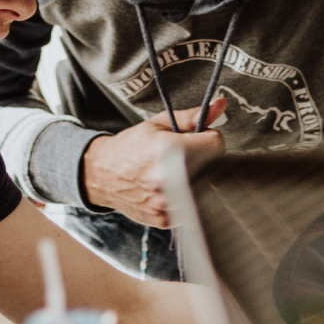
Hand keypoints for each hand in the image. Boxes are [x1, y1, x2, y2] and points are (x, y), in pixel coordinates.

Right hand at [82, 100, 226, 226]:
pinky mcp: (165, 219)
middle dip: (203, 159)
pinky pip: (191, 207)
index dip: (207, 138)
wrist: (103, 174)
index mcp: (168, 150)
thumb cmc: (131, 146)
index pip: (216, 144)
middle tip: (183, 157)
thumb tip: (221, 104)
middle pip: (213, 167)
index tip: (196, 139)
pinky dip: (185, 197)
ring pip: (204, 189)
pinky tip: (169, 189)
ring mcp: (166, 202)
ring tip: (175, 173)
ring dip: (196, 180)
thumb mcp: (159, 124)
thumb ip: (193, 116)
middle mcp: (168, 179)